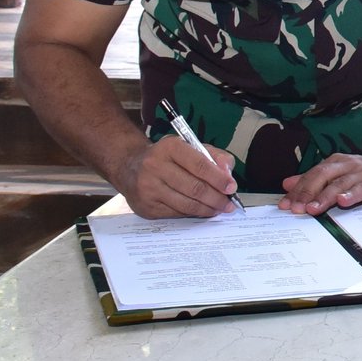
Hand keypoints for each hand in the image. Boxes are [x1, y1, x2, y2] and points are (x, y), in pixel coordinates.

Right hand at [114, 135, 238, 218]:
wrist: (130, 167)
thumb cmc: (167, 157)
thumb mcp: (189, 147)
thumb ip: (214, 156)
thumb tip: (228, 173)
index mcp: (170, 148)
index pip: (199, 164)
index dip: (218, 178)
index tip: (232, 187)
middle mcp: (155, 166)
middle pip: (194, 188)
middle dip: (216, 198)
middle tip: (229, 204)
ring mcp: (149, 188)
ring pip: (186, 204)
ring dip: (207, 209)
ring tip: (219, 209)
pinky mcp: (146, 206)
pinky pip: (176, 213)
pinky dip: (193, 213)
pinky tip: (202, 211)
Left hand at [278, 153, 361, 213]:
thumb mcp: (339, 173)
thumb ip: (314, 179)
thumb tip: (288, 184)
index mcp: (336, 162)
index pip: (312, 174)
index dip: (297, 189)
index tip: (285, 204)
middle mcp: (347, 165)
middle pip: (323, 176)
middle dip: (307, 192)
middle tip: (296, 208)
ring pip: (340, 184)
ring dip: (325, 197)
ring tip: (313, 209)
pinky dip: (352, 195)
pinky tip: (343, 202)